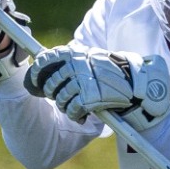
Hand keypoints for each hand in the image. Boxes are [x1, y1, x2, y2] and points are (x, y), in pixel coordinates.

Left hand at [24, 46, 169, 129]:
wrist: (134, 85)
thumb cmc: (109, 74)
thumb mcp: (89, 59)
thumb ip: (68, 62)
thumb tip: (41, 69)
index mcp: (74, 52)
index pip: (46, 59)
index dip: (36, 73)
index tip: (35, 82)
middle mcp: (76, 64)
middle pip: (51, 84)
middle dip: (53, 95)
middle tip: (61, 98)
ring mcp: (83, 81)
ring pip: (60, 98)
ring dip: (65, 107)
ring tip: (75, 107)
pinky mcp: (89, 97)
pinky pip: (73, 110)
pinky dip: (76, 116)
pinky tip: (82, 116)